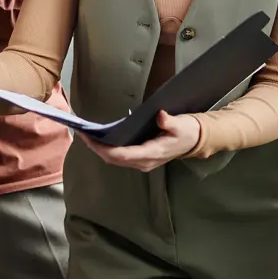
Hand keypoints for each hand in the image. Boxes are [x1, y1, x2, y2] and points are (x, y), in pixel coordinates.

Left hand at [81, 111, 200, 170]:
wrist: (196, 141)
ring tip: (87, 134)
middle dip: (96, 147)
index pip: (121, 155)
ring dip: (100, 149)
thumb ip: (170, 122)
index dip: (102, 148)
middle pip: (113, 159)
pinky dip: (107, 148)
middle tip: (81, 133)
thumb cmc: (188, 131)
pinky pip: (120, 156)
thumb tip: (160, 116)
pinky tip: (101, 137)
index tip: (89, 137)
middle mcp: (144, 162)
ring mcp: (142, 162)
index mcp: (151, 154)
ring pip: (115, 159)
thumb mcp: (182, 124)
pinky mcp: (141, 158)